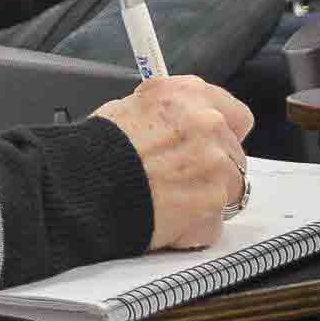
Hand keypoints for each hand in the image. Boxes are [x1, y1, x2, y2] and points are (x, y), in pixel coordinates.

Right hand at [93, 76, 252, 250]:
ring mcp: (216, 165)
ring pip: (229, 189)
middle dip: (212, 168)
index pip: (235, 114)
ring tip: (168, 199)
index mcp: (190, 95)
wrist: (84, 185)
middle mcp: (209, 123)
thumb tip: (179, 121)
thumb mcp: (130, 107)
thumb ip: (170, 113)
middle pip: (234, 154)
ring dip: (205, 197)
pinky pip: (214, 221)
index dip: (221, 133)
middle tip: (179, 177)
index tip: (209, 144)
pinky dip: (194, 225)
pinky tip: (168, 217)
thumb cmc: (98, 150)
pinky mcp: (213, 203)